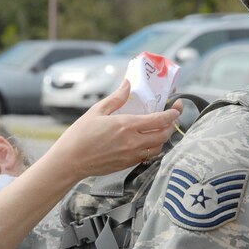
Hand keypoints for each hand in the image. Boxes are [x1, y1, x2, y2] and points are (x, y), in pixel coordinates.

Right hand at [49, 80, 179, 178]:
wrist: (70, 161)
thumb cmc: (80, 135)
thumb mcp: (97, 111)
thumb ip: (116, 98)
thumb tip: (127, 84)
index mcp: (126, 125)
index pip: (159, 119)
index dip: (173, 113)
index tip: (177, 107)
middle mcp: (133, 141)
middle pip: (164, 134)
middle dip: (171, 125)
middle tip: (171, 117)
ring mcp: (131, 155)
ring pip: (158, 147)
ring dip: (163, 138)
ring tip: (160, 129)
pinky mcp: (127, 164)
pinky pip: (147, 156)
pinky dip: (152, 148)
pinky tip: (146, 141)